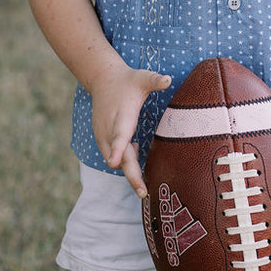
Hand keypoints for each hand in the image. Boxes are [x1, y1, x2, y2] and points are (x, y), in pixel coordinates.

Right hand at [91, 65, 171, 196]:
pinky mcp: (102, 141)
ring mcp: (103, 137)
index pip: (119, 135)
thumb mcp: (141, 77)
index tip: (115, 161)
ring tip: (142, 164)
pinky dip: (124, 160)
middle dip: (130, 175)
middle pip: (119, 157)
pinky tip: (136, 148)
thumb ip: (154, 80)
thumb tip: (168, 79)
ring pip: (116, 161)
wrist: (103, 81)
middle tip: (143, 192)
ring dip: (129, 169)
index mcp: (121, 116)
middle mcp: (109, 130)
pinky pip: (114, 158)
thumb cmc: (127, 81)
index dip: (118, 149)